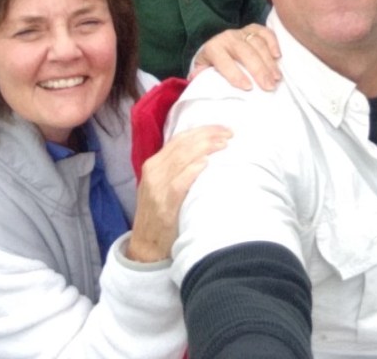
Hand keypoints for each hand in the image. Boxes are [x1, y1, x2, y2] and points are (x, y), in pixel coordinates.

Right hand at [127, 124, 231, 261]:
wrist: (146, 248)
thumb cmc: (160, 215)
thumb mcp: (161, 186)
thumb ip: (176, 168)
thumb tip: (205, 152)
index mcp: (154, 164)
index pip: (179, 139)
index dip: (202, 131)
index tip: (223, 128)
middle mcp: (154, 172)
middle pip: (183, 145)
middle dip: (208, 136)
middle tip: (230, 133)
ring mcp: (157, 188)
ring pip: (182, 159)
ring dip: (205, 148)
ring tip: (224, 144)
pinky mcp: (164, 204)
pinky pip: (178, 183)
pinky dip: (192, 171)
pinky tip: (206, 164)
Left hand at [190, 24, 280, 91]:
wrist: (216, 47)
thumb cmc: (211, 65)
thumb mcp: (202, 71)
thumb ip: (200, 76)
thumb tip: (197, 80)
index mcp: (213, 48)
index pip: (223, 60)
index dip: (235, 74)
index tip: (248, 87)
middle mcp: (227, 38)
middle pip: (245, 52)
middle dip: (258, 70)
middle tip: (269, 86)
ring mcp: (242, 32)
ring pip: (258, 44)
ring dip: (269, 62)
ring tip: (276, 78)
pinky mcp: (253, 29)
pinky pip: (265, 32)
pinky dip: (273, 42)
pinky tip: (278, 57)